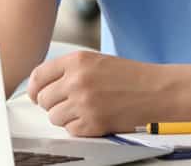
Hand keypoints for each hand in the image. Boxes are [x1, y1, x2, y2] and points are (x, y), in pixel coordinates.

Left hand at [27, 51, 170, 136]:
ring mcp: (84, 103)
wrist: (156, 91)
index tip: (36, 94)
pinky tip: (93, 118)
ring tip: (83, 110)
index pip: (38, 76)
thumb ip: (69, 69)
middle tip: (67, 103)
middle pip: (43, 99)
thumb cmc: (129, 76)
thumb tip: (42, 84)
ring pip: (54, 117)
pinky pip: (70, 130)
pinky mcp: (93, 123)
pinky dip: (78, 127)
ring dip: (65, 117)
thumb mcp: (96, 61)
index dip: (34, 88)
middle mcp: (77, 80)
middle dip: (52, 104)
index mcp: (77, 60)